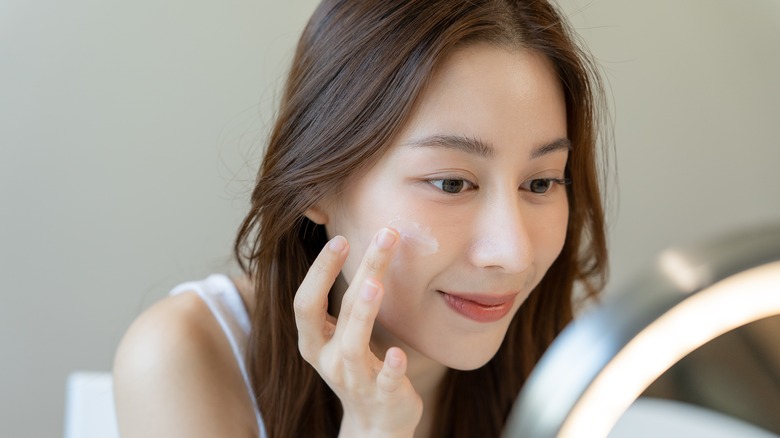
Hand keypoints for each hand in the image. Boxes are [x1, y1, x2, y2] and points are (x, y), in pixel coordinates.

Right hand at [293, 228, 422, 436]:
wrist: (375, 424)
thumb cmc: (359, 367)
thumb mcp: (342, 335)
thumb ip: (346, 300)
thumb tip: (363, 246)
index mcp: (314, 341)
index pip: (306, 302)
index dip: (320, 271)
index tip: (341, 239)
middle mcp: (328, 359)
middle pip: (337, 312)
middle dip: (357, 271)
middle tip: (383, 236)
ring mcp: (354, 379)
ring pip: (351, 345)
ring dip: (362, 314)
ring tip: (375, 284)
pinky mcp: (383, 396)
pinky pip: (384, 381)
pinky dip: (389, 367)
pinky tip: (397, 353)